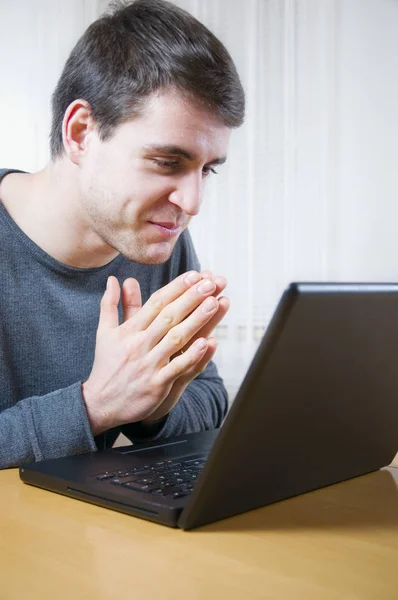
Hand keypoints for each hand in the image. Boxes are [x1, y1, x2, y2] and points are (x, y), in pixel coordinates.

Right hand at [82, 271, 226, 434]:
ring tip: (214, 302)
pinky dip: (192, 355)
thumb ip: (111, 304)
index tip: (194, 275)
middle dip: (191, 298)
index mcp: (130, 330)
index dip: (176, 288)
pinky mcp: (156, 384)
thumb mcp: (105, 332)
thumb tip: (114, 279)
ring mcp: (148, 364)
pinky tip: (208, 342)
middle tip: (211, 282)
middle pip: (168, 316)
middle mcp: (139, 344)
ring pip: (176, 338)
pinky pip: (176, 367)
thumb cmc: (106, 365)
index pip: (156, 303)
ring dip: (197, 320)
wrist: (100, 404)